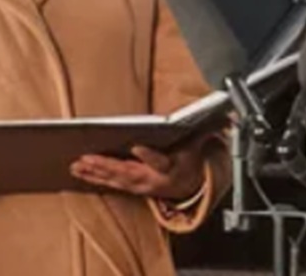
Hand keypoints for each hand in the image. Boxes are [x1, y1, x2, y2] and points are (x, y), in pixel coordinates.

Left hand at [71, 142, 204, 200]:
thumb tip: (228, 117)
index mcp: (170, 167)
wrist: (189, 186)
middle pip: (128, 173)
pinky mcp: (130, 187)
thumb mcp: (202, 146)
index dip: (149, 156)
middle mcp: (152, 179)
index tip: (138, 147)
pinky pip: (110, 183)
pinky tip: (79, 170)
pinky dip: (94, 177)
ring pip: (115, 180)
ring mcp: (139, 185)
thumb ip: (210, 130)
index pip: (160, 161)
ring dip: (95, 172)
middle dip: (107, 166)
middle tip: (88, 158)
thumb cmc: (191, 160)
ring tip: (77, 164)